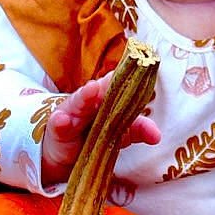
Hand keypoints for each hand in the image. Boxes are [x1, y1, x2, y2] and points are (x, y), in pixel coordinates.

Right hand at [38, 72, 159, 186]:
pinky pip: (58, 124)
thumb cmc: (95, 135)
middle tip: (119, 74)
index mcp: (106, 96)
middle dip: (109, 82)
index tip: (141, 61)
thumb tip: (157, 135)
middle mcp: (89, 99)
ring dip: (85, 96)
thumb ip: (137, 130)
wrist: (66, 153)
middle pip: (99, 89)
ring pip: (78, 102)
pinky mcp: (57, 128)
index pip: (117, 81)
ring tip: (92, 89)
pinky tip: (62, 120)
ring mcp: (72, 112)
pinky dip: (60, 121)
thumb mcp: (118, 133)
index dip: (127, 73)